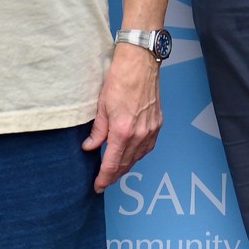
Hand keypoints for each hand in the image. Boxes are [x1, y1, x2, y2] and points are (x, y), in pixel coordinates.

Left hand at [85, 45, 162, 192]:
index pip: (113, 164)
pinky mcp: (158, 123)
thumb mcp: (102, 106)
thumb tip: (90, 147)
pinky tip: (132, 155)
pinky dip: (139, 155)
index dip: (104, 178)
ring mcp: (151, 129)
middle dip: (114, 175)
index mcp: (122, 131)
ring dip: (127, 166)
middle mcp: (139, 134)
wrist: (141, 62)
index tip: (98, 186)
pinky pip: (148, 147)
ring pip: (138, 157)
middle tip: (104, 181)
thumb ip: (97, 131)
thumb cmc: (120, 79)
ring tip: (115, 170)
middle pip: (126, 164)